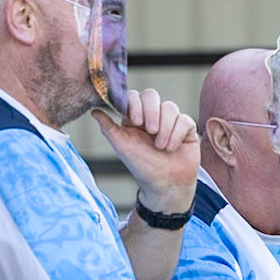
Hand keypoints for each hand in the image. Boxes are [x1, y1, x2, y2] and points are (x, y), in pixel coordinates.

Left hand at [96, 89, 198, 211]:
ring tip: (161, 147)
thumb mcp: (122, 147)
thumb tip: (94, 111)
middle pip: (152, 95)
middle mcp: (152, 116)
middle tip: (151, 131)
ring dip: (165, 128)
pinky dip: (177, 134)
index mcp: (134, 118)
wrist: (166, 184)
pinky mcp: (186, 127)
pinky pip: (184, 119)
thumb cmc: (143, 167)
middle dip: (152, 113)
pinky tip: (172, 147)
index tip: (136, 122)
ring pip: (170, 107)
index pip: (133, 97)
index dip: (135, 104)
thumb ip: (108, 128)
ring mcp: (170, 121)